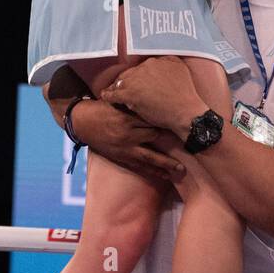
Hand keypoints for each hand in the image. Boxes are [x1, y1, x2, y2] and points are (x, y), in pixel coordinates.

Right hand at [68, 99, 184, 182]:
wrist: (82, 121)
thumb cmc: (102, 108)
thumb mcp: (119, 101)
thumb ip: (136, 102)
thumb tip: (156, 96)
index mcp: (129, 117)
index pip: (154, 119)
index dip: (170, 122)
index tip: (186, 124)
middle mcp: (129, 133)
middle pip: (156, 137)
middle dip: (173, 142)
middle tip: (191, 146)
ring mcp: (125, 147)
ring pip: (150, 157)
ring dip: (167, 164)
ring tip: (181, 170)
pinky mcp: (122, 157)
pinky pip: (140, 166)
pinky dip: (153, 171)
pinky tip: (165, 176)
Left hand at [102, 56, 207, 138]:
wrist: (185, 111)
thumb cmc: (185, 95)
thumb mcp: (181, 69)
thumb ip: (168, 62)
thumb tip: (160, 61)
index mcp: (155, 61)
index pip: (141, 68)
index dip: (137, 75)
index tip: (136, 81)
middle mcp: (144, 67)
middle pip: (129, 73)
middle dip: (125, 80)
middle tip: (122, 87)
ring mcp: (136, 80)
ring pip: (121, 82)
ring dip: (116, 87)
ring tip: (111, 91)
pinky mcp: (130, 95)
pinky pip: (115, 94)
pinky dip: (108, 95)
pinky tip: (105, 96)